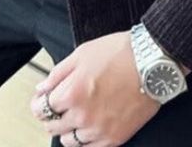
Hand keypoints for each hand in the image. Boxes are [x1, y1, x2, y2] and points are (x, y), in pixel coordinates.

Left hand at [29, 30, 161, 145]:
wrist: (152, 63)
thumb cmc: (119, 53)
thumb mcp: (82, 54)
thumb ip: (57, 74)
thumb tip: (41, 89)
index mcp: (71, 93)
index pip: (42, 109)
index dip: (39, 102)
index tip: (42, 100)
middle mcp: (82, 116)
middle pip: (52, 127)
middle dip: (52, 115)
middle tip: (60, 105)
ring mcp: (98, 130)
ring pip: (69, 141)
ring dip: (68, 129)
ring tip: (77, 114)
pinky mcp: (115, 138)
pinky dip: (85, 139)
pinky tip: (90, 125)